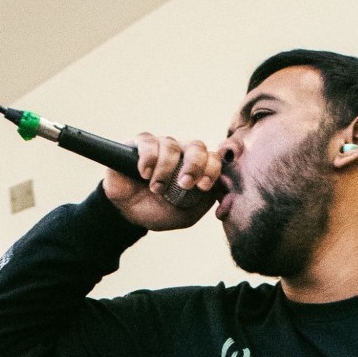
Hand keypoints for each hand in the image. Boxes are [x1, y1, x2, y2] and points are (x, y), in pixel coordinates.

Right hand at [103, 133, 222, 230]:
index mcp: (195, 166)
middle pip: (196, 145)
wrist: (128, 214)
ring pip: (171, 145)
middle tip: (184, 184)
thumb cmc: (159, 211)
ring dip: (165, 169)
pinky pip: (147, 141)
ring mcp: (159, 146)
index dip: (211, 169)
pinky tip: (144, 173)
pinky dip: (148, 158)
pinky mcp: (138, 145)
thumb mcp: (187, 214)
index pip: (212, 158)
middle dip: (194, 165)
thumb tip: (229, 196)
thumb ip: (206, 203)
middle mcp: (180, 152)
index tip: (202, 186)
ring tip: (156, 188)